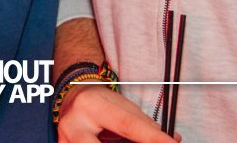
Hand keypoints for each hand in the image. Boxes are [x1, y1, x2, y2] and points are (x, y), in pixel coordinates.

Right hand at [57, 84, 177, 142]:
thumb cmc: (100, 102)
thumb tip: (172, 139)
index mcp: (93, 105)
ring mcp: (64, 140)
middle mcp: (74, 124)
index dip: (152, 138)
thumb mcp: (122, 106)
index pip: (127, 125)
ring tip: (117, 140)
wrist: (71, 98)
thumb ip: (145, 124)